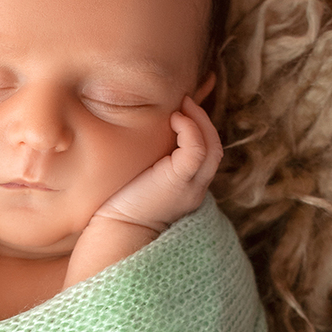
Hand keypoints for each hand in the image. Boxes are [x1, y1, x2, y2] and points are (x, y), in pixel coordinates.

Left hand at [91, 95, 222, 233]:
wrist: (116, 231)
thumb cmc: (120, 205)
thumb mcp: (141, 176)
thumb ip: (150, 160)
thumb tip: (141, 135)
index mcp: (188, 188)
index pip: (206, 154)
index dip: (200, 130)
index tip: (183, 112)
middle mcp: (195, 189)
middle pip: (215, 148)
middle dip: (203, 121)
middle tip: (185, 101)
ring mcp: (191, 188)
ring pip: (212, 148)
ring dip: (200, 121)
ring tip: (182, 105)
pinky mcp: (179, 183)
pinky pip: (197, 151)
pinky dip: (190, 129)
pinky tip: (174, 118)